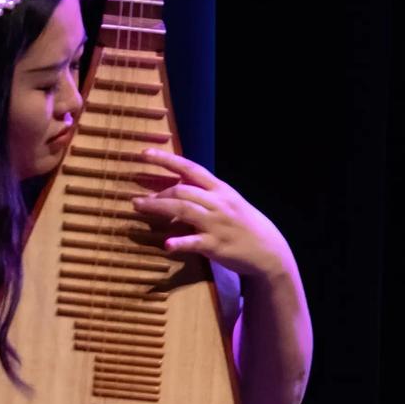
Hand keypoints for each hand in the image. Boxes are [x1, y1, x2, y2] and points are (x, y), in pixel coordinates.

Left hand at [134, 147, 295, 284]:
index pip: (191, 169)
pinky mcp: (216, 245)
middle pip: (182, 191)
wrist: (268, 250)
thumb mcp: (228, 202)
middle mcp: (218, 203)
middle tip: (136, 200)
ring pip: (183, 210)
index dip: (167, 159)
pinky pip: (194, 242)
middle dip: (156, 193)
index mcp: (220, 189)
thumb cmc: (245, 224)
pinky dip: (179, 243)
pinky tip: (167, 245)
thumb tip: (177, 187)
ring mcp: (217, 224)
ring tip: (138, 208)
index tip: (144, 153)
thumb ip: (205, 194)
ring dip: (158, 208)